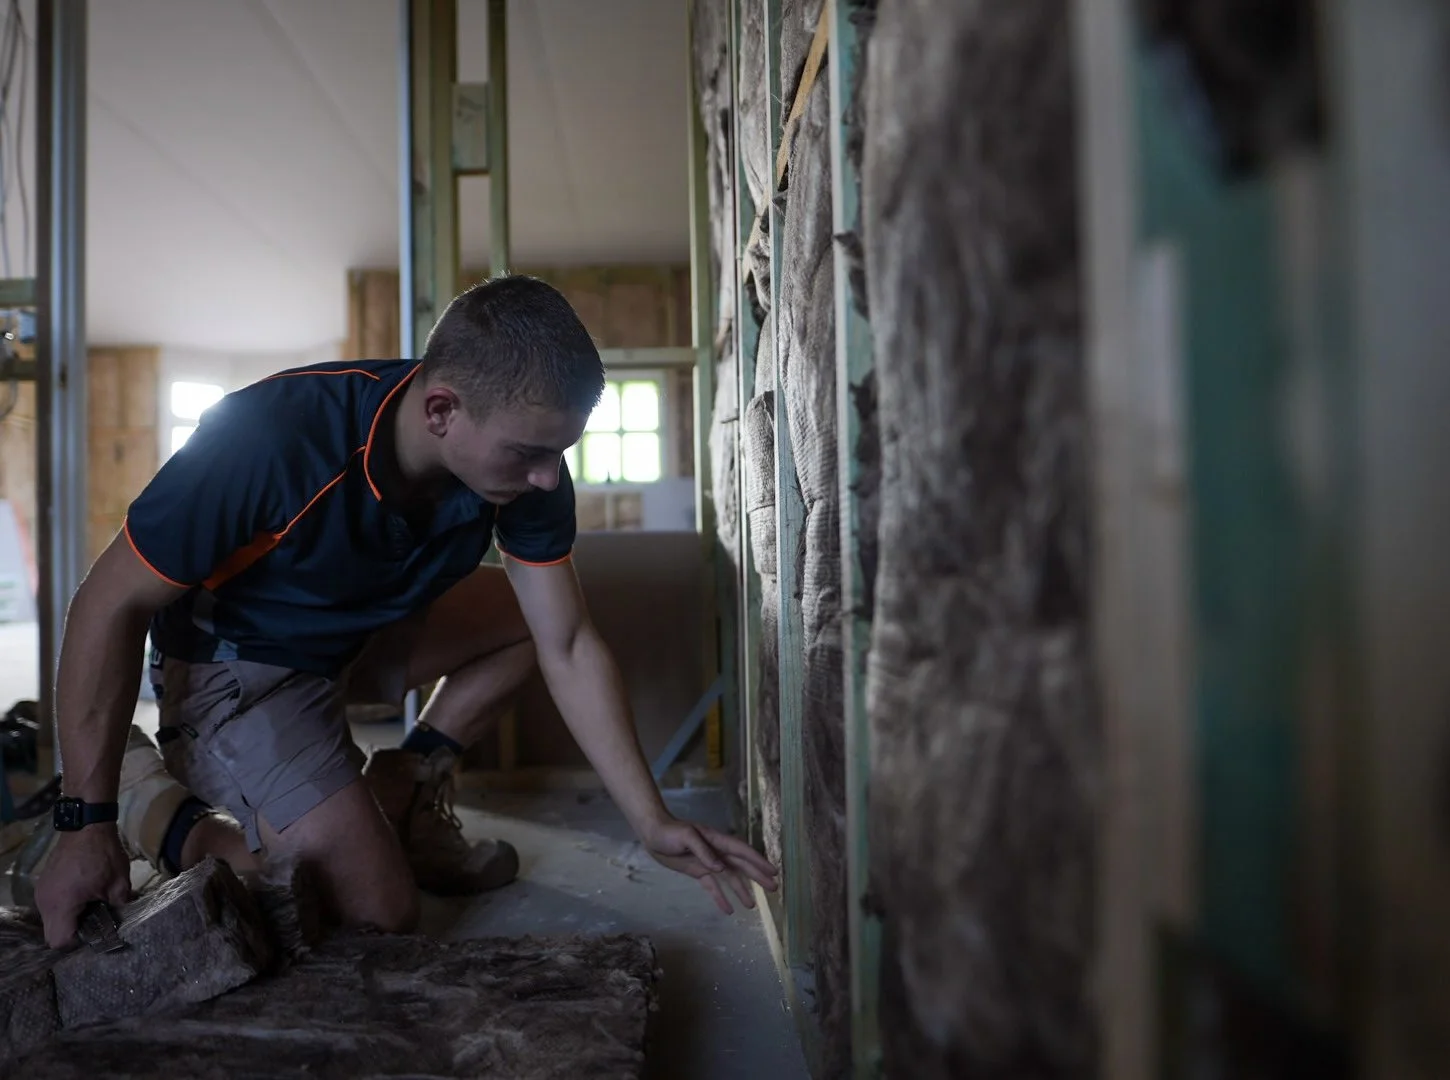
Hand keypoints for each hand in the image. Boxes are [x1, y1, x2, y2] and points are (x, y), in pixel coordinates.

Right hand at [34, 824, 132, 948]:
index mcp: (62, 905)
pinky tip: (81, 895)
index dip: (78, 942)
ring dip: (68, 918)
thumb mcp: (119, 882)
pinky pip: (50, 905)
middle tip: (94, 921)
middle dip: (72, 932)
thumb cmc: (103, 854)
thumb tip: (122, 918)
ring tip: (90, 906)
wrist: (86, 824)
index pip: (60, 941)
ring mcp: (41, 892)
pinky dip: (64, 906)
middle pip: (52, 933)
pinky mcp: (43, 883)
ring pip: (50, 919)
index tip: (95, 932)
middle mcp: (45, 902)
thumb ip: (119, 905)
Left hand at [639, 816, 779, 914]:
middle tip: (774, 888)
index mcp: (717, 841)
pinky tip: (728, 910)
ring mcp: (708, 862)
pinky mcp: (698, 871)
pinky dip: (720, 897)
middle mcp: (716, 852)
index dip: (759, 861)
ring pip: (730, 878)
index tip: (773, 871)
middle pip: (741, 866)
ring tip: (752, 905)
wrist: (652, 833)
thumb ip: (703, 851)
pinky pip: (712, 886)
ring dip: (741, 890)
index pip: (742, 852)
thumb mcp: (685, 836)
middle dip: (758, 876)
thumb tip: (721, 868)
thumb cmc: (669, 831)